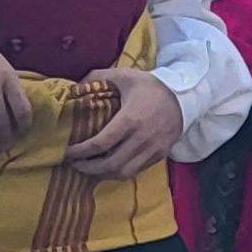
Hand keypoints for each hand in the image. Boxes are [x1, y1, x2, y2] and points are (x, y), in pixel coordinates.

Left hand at [65, 69, 183, 178]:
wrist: (185, 96)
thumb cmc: (151, 86)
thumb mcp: (125, 76)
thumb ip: (98, 77)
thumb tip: (75, 86)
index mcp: (130, 119)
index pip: (100, 143)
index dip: (80, 152)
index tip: (67, 152)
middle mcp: (141, 139)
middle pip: (110, 164)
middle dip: (88, 168)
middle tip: (73, 164)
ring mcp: (152, 149)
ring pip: (123, 173)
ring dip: (103, 175)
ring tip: (89, 169)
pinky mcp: (159, 155)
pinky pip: (136, 170)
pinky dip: (119, 172)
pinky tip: (108, 167)